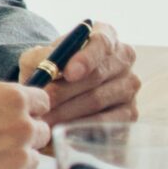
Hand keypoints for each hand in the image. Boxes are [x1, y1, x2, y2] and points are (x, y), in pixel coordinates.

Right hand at [0, 82, 49, 168]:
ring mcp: (17, 157)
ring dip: (15, 155)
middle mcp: (22, 127)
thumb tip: (9, 100)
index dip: (27, 108)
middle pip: (41, 130)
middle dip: (23, 133)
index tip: (14, 114)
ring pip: (32, 156)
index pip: (43, 102)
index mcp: (13, 98)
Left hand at [20, 22, 138, 127]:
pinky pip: (107, 122)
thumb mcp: (38, 57)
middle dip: (66, 91)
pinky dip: (83, 128)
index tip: (69, 73)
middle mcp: (123, 59)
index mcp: (105, 36)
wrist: (59, 88)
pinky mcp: (129, 113)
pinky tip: (62, 132)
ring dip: (68, 112)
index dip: (86, 58)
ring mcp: (129, 86)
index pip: (102, 42)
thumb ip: (40, 57)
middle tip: (43, 104)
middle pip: (98, 75)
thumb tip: (47, 66)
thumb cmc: (50, 68)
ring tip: (44, 120)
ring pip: (98, 100)